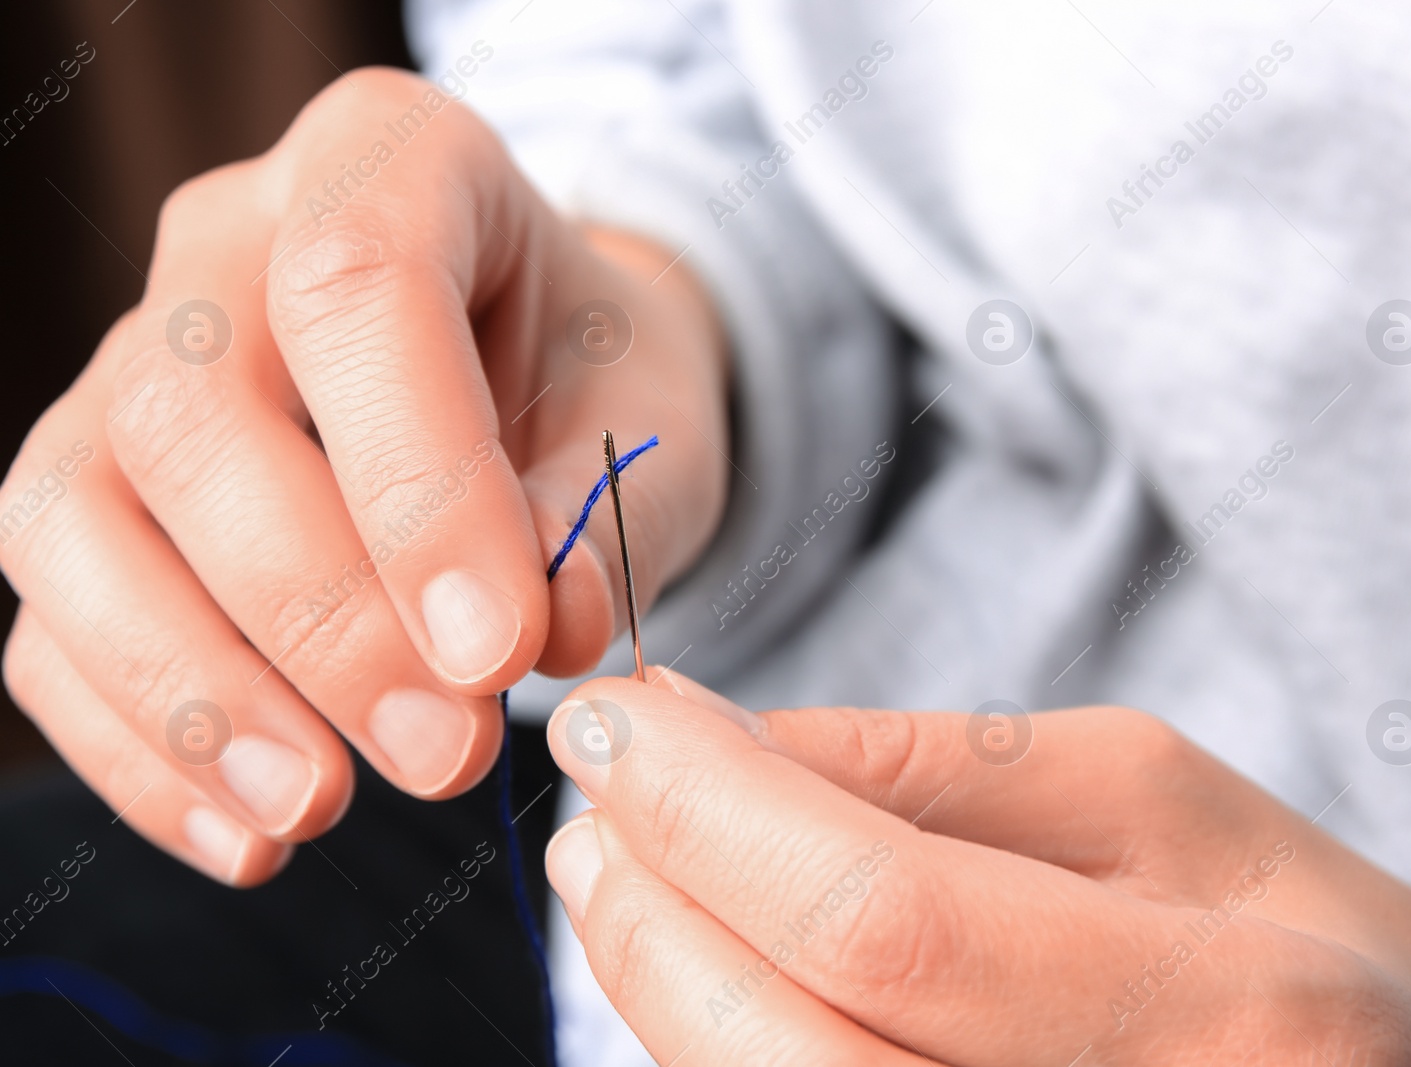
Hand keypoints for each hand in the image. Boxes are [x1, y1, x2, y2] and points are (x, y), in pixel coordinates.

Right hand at [0, 68, 727, 884]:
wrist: (542, 382)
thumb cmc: (601, 385)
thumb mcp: (652, 426)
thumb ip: (605, 516)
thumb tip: (538, 636)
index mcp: (391, 162)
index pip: (356, 289)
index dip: (415, 485)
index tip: (497, 651)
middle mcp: (229, 242)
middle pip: (191, 416)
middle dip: (315, 617)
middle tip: (444, 752)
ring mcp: (135, 363)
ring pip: (73, 517)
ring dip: (189, 695)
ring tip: (317, 809)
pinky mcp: (99, 494)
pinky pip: (53, 619)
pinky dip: (138, 745)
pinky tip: (254, 832)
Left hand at [544, 675, 1410, 1065]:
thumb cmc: (1290, 923)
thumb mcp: (1144, 793)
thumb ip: (924, 769)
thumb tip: (703, 736)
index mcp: (1228, 1012)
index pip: (887, 921)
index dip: (714, 816)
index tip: (616, 722)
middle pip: (795, 1056)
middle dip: (653, 913)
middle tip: (596, 800)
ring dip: (658, 984)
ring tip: (629, 867)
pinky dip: (716, 1046)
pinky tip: (707, 964)